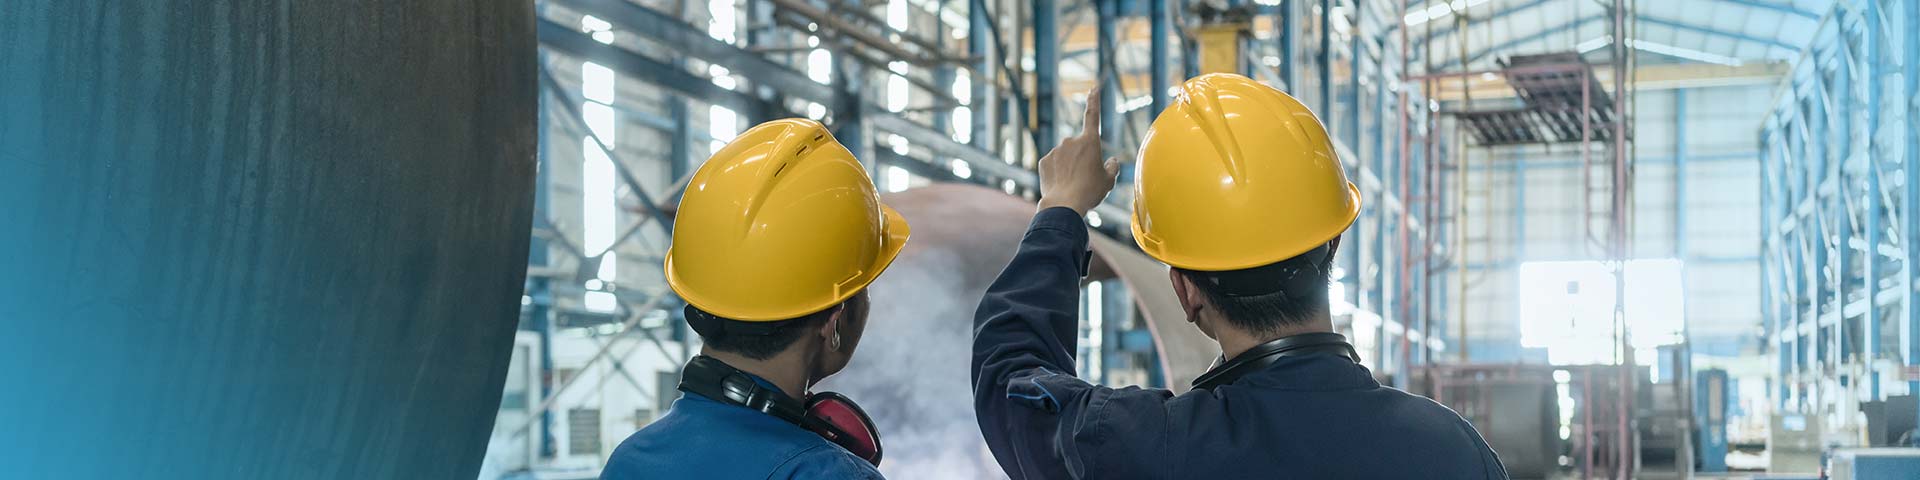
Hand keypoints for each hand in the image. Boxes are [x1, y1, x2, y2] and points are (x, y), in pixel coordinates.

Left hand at [1035, 87, 1121, 215]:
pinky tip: (1060, 186)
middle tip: (1084, 180)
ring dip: (1069, 167)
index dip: (1094, 100)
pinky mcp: (1043, 161)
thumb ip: (1112, 168)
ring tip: (1072, 186)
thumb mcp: (1108, 181)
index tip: (1093, 88)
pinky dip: (1057, 173)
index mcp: (1090, 141)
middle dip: (1081, 159)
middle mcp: (1070, 141)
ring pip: (1065, 157)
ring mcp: (1055, 150)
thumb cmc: (1090, 192)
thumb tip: (1112, 161)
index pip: (1092, 115)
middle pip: (1079, 147)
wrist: (1064, 204)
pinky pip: (1053, 165)